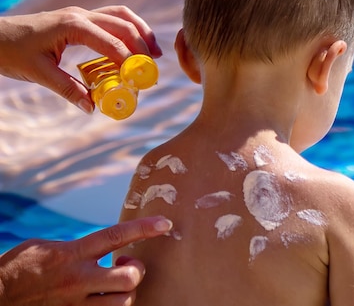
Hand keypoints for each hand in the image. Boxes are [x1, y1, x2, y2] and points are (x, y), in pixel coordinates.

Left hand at [0, 6, 162, 113]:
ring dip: (140, 31)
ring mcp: (80, 14)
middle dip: (142, 43)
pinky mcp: (79, 18)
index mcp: (72, 26)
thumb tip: (92, 107)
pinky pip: (111, 18)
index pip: (110, 41)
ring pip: (120, 15)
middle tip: (153, 65)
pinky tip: (133, 44)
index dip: (129, 59)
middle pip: (122, 23)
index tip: (140, 76)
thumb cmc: (11, 52)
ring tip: (153, 51)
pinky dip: (127, 29)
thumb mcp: (39, 74)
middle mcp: (80, 15)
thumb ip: (69, 90)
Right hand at [0, 216, 172, 305]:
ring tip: (112, 288)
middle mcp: (77, 279)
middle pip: (129, 278)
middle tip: (125, 267)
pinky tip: (101, 301)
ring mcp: (76, 305)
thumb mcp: (47, 247)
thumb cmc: (19, 269)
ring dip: (124, 294)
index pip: (116, 236)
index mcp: (72, 254)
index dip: (144, 228)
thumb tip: (104, 247)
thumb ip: (78, 248)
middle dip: (135, 272)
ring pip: (123, 303)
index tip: (166, 223)